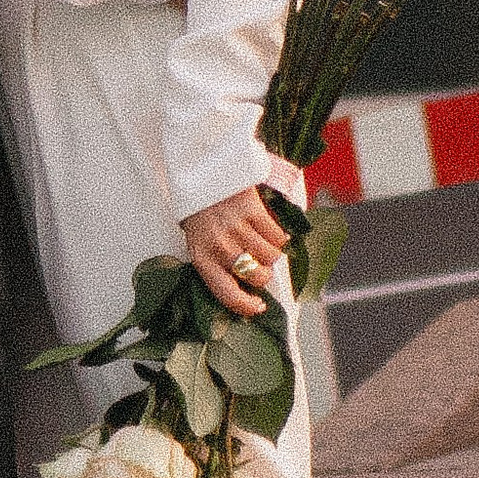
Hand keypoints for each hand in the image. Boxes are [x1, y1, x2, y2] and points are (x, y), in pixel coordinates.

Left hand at [183, 189, 289, 314]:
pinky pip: (277, 235)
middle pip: (257, 277)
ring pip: (271, 257)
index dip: (247, 307)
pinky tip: (267, 228)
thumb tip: (245, 287)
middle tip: (260, 263)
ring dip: (272, 253)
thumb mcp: (199, 241)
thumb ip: (217, 264)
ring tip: (262, 242)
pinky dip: (279, 235)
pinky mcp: (252, 210)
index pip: (228, 295)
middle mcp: (219, 246)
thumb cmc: (199, 211)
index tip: (259, 307)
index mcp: (202, 258)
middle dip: (264, 274)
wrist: (200, 170)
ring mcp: (236, 228)